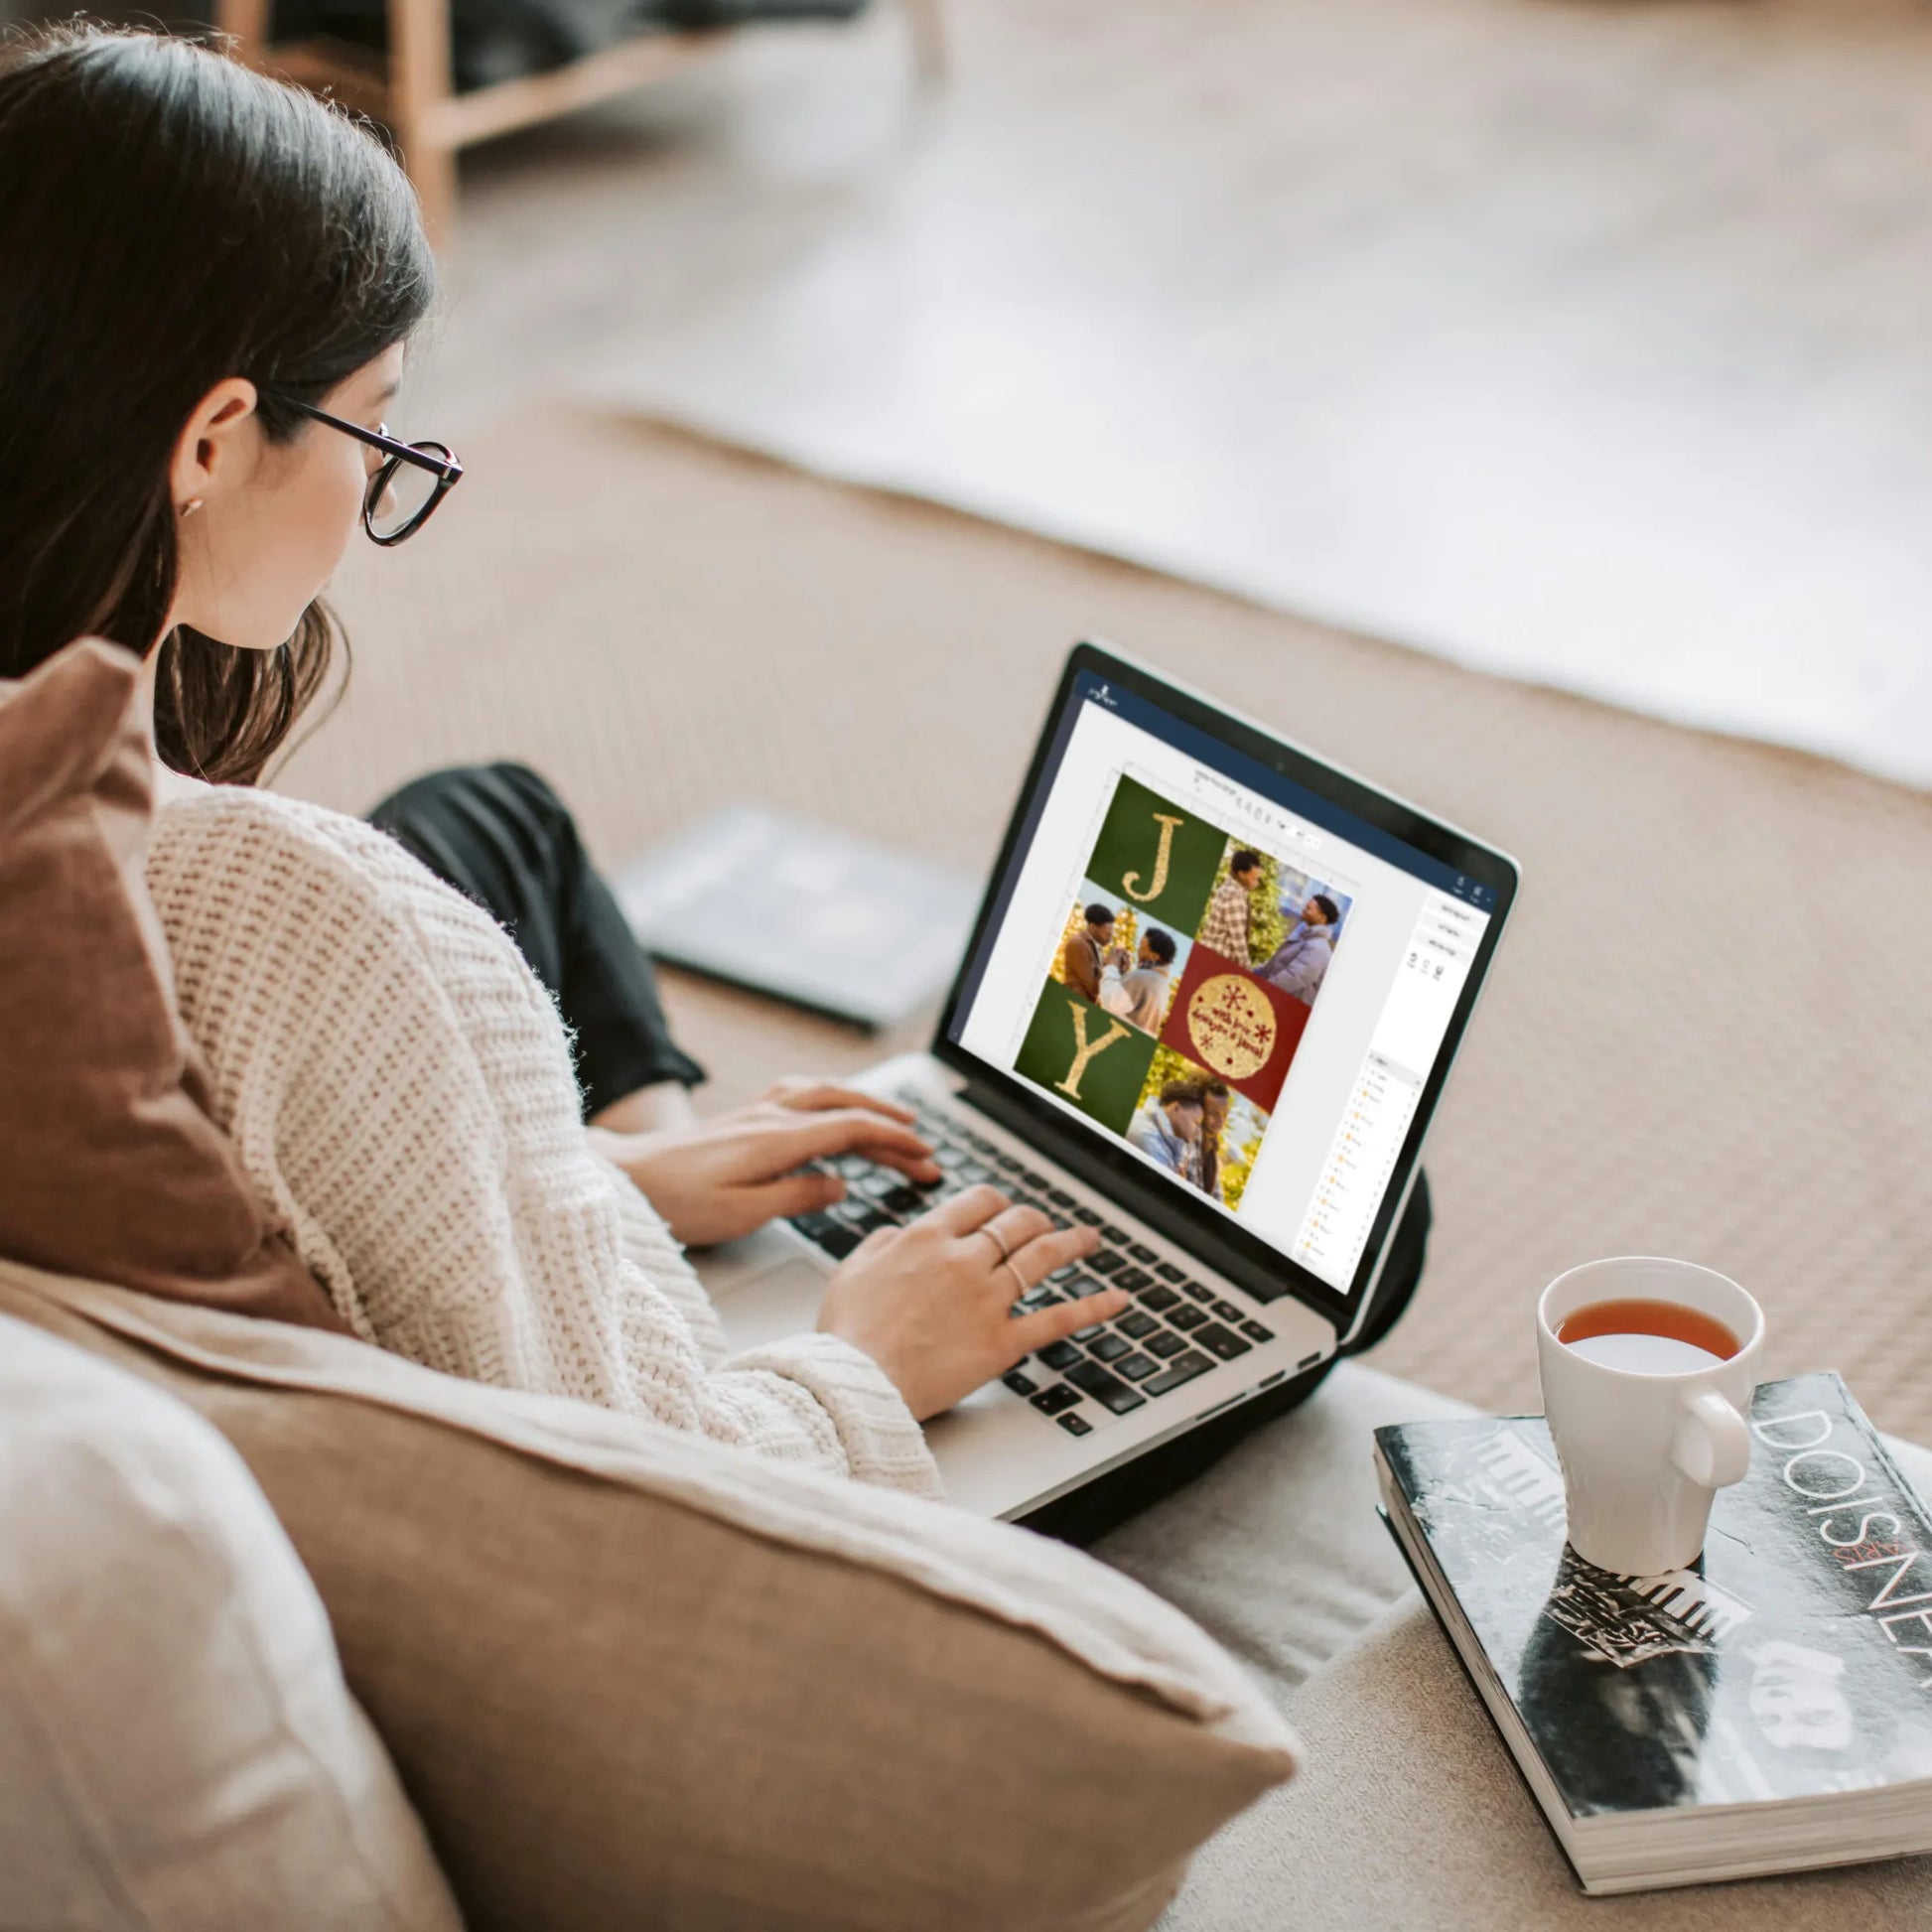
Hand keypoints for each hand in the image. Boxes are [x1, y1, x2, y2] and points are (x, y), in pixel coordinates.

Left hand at [599, 1078, 940, 1248]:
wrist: (623, 1177)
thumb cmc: (675, 1202)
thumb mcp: (740, 1213)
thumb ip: (796, 1197)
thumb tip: (840, 1185)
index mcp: (777, 1140)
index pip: (851, 1130)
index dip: (894, 1142)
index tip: (925, 1157)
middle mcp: (771, 1117)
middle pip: (846, 1108)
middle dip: (891, 1124)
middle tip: (925, 1149)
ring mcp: (756, 1113)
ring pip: (825, 1094)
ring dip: (865, 1104)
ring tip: (895, 1120)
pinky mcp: (742, 1117)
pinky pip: (800, 1093)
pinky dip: (832, 1097)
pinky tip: (835, 1106)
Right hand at [816, 1185, 1129, 1419]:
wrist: (856, 1381)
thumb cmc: (846, 1333)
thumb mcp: (850, 1270)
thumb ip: (882, 1243)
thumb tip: (900, 1234)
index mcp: (927, 1237)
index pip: (979, 1202)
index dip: (997, 1203)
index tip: (1003, 1210)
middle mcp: (964, 1260)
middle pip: (1016, 1223)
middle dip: (1034, 1220)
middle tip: (1044, 1225)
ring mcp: (989, 1299)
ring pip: (1042, 1257)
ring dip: (1072, 1243)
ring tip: (1090, 1239)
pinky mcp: (1004, 1342)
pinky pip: (1058, 1319)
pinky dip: (1094, 1307)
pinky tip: (1118, 1299)